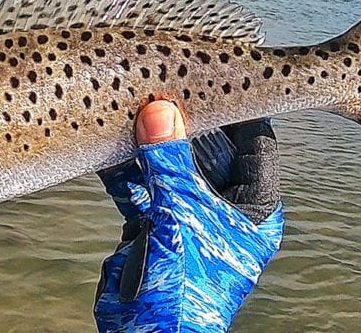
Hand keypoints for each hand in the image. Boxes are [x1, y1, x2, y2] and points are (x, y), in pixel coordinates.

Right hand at [94, 101, 283, 332]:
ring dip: (148, 142)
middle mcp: (222, 210)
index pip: (254, 145)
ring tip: (130, 104)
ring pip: (168, 166)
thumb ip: (168, 161)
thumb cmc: (187, 287)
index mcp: (253, 210)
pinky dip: (122, 166)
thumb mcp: (182, 213)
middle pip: (207, 151)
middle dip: (184, 122)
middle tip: (165, 83)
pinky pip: (139, 186)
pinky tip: (106, 141)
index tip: (220, 73)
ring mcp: (185, 217)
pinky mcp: (152, 226)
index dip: (240, 109)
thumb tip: (160, 111)